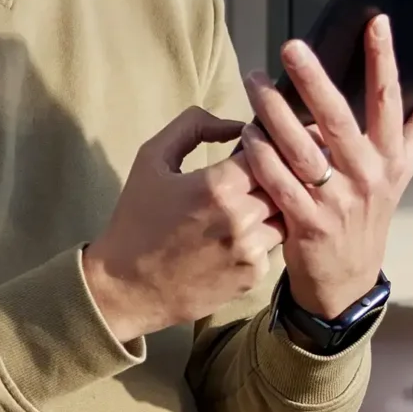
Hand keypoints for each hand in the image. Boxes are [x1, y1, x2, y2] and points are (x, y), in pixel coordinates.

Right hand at [83, 106, 285, 342]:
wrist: (127, 288)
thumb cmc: (136, 219)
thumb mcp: (152, 160)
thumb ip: (193, 127)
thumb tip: (235, 123)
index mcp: (216, 186)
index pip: (266, 151)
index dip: (261, 146)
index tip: (250, 148)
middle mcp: (241, 218)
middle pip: (281, 182)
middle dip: (269, 175)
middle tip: (250, 175)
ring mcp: (250, 250)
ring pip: (285, 214)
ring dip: (271, 205)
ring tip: (245, 204)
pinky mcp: (253, 276)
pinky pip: (274, 244)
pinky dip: (262, 236)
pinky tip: (235, 236)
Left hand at [239, 15, 412, 317]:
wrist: (348, 279)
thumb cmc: (370, 213)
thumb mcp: (401, 172)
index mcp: (392, 157)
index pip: (390, 100)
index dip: (385, 60)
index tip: (376, 22)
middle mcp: (368, 175)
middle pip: (339, 119)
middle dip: (314, 79)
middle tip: (291, 46)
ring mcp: (337, 201)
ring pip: (302, 148)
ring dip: (274, 112)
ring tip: (254, 83)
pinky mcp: (307, 223)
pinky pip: (278, 182)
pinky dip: (260, 156)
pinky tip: (246, 134)